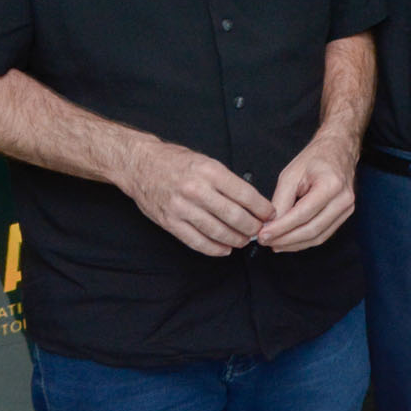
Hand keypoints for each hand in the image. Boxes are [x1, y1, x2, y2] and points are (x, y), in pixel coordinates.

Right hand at [120, 139, 274, 256]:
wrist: (140, 165)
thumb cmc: (176, 161)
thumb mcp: (207, 162)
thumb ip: (227, 181)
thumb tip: (252, 202)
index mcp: (210, 171)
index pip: (245, 195)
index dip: (262, 208)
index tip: (270, 214)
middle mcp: (197, 190)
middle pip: (234, 216)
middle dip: (252, 227)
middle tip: (260, 231)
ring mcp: (181, 208)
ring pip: (217, 231)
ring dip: (236, 239)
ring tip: (244, 240)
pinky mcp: (169, 222)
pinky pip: (196, 241)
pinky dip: (214, 248)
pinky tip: (225, 249)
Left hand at [257, 130, 357, 251]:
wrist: (338, 150)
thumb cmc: (316, 158)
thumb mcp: (290, 175)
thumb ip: (280, 201)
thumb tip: (270, 225)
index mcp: (331, 185)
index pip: (302, 215)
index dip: (281, 228)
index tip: (263, 235)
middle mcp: (343, 199)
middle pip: (311, 229)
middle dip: (286, 239)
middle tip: (266, 241)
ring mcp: (347, 208)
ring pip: (318, 236)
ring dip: (294, 244)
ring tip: (274, 244)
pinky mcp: (345, 215)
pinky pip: (324, 234)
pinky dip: (304, 241)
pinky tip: (289, 241)